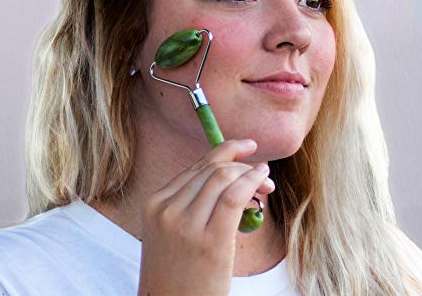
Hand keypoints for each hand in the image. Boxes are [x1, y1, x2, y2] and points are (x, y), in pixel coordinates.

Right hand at [137, 139, 274, 295]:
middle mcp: (167, 209)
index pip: (197, 166)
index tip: (247, 148)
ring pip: (223, 177)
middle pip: (212, 169)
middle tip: (263, 174)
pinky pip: (234, 196)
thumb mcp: (171, 233)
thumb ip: (190, 202)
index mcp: (155, 203)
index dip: (226, 153)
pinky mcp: (210, 242)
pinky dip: (251, 181)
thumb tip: (226, 173)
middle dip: (242, 164)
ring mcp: (185, 225)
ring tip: (266, 183)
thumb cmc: (177, 275)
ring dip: (250, 173)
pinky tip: (263, 178)